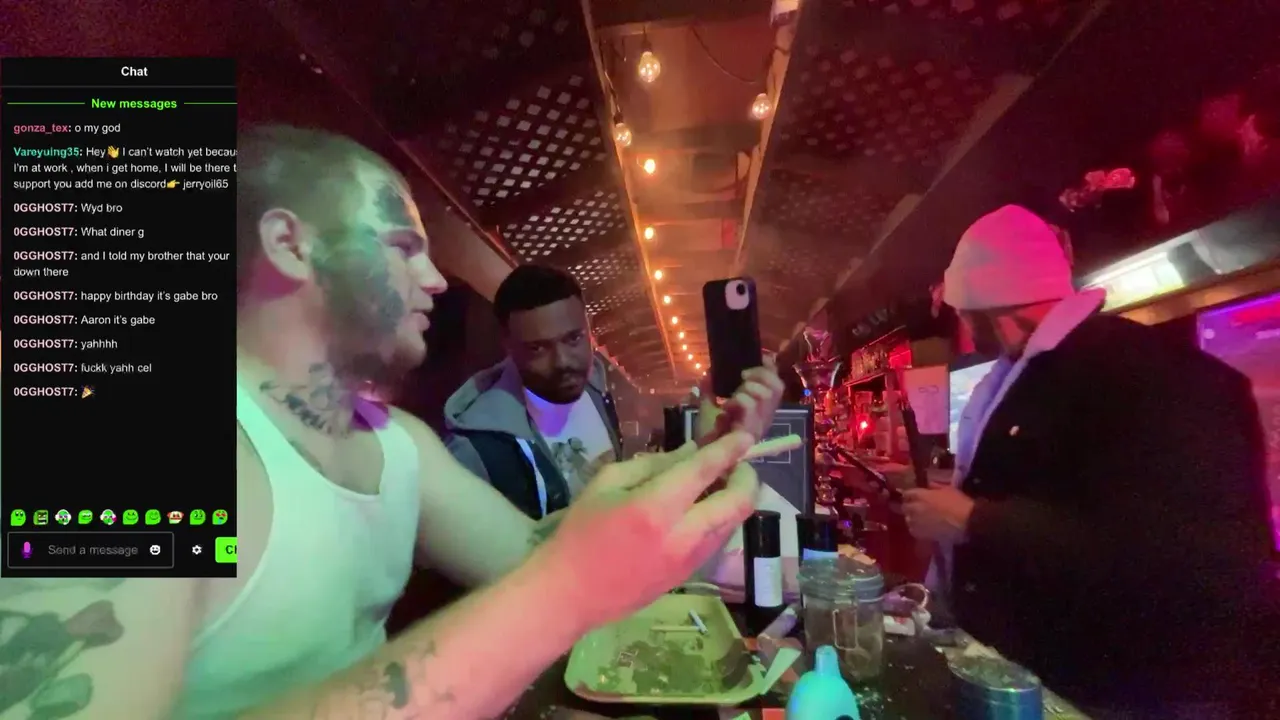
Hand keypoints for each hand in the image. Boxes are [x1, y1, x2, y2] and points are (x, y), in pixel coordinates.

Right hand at [535, 431, 758, 627]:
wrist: (571, 593)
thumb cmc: (580, 532)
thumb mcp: (605, 484)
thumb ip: (651, 465)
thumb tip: (690, 452)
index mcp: (654, 507)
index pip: (704, 470)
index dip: (729, 450)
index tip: (745, 436)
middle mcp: (681, 534)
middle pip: (738, 503)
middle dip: (747, 477)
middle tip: (736, 464)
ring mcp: (690, 560)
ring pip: (734, 523)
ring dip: (736, 499)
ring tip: (720, 485)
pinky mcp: (689, 575)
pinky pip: (718, 540)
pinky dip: (721, 519)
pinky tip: (704, 510)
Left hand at [695, 356, 786, 443]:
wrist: (702, 455)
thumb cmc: (708, 432)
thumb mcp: (709, 404)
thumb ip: (711, 388)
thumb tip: (710, 371)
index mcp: (761, 408)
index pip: (776, 383)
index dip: (770, 368)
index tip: (760, 357)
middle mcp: (766, 416)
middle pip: (778, 387)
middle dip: (761, 374)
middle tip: (742, 376)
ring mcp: (760, 424)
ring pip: (767, 394)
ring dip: (750, 388)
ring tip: (734, 396)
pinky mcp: (750, 431)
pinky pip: (751, 406)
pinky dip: (739, 399)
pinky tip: (728, 406)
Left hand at [903, 482, 975, 543]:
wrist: (966, 522)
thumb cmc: (959, 503)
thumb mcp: (949, 489)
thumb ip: (936, 487)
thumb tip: (930, 485)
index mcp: (921, 495)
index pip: (907, 493)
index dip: (909, 495)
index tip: (913, 496)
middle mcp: (915, 508)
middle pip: (905, 507)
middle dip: (909, 507)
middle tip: (916, 508)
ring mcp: (917, 522)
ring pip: (907, 520)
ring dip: (912, 518)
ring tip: (920, 519)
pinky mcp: (921, 534)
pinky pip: (913, 531)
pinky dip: (916, 529)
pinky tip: (924, 529)